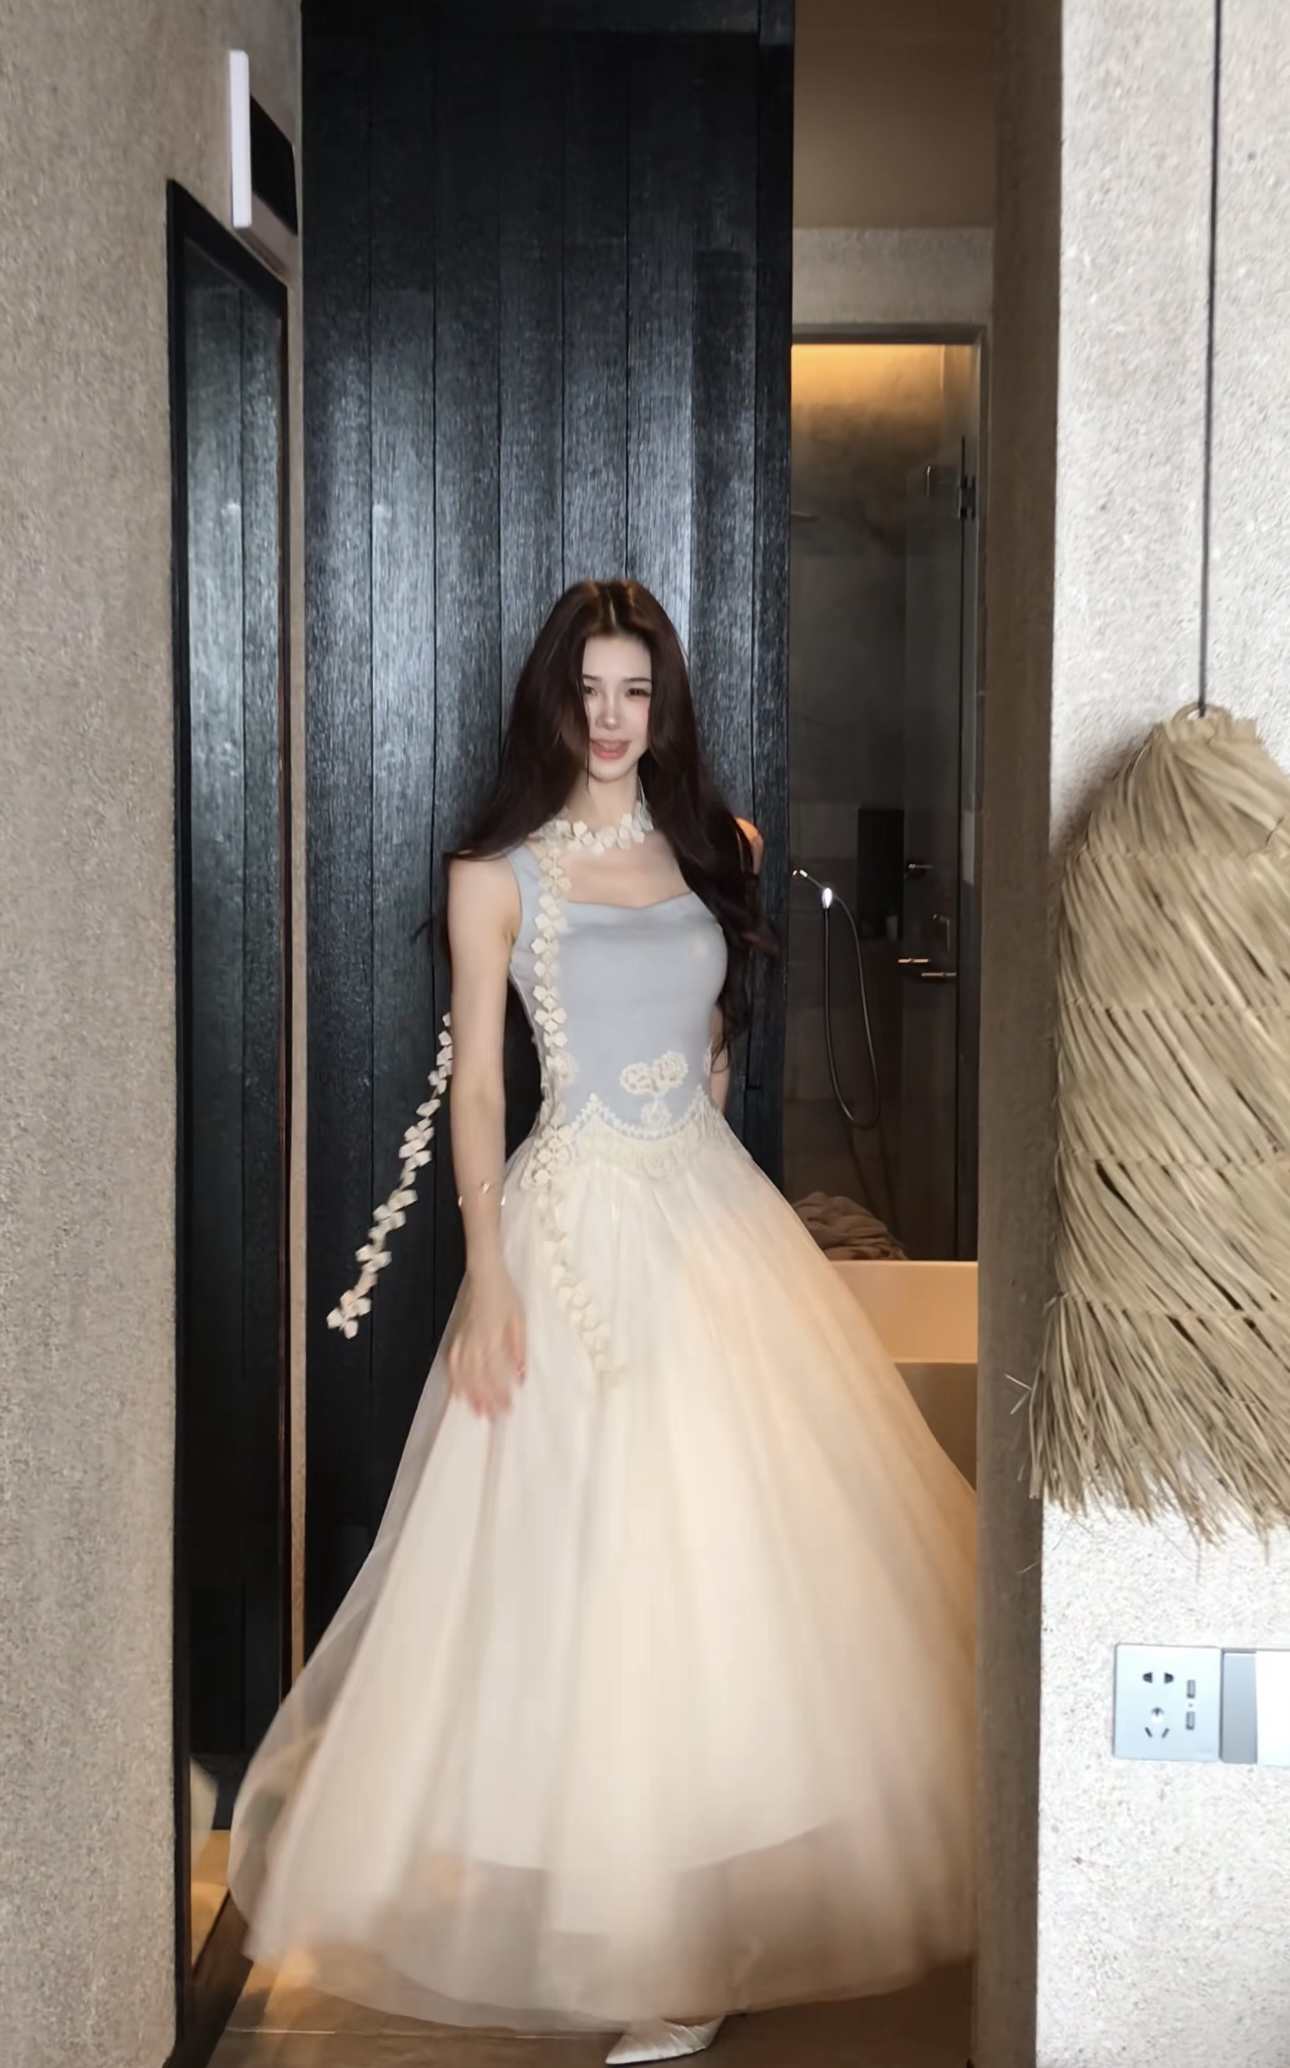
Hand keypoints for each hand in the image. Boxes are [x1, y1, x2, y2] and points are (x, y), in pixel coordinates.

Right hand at [445, 1265, 526, 1418]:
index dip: (500, 1392)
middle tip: (493, 1418)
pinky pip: (452, 1361)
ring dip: (470, 1394)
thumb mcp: (519, 1319)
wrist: (484, 1274)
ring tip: (476, 1412)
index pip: (495, 1373)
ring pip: (463, 1373)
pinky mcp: (458, 1335)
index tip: (508, 1408)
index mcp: (491, 1338)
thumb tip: (521, 1374)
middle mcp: (474, 1342)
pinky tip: (457, 1393)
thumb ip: (518, 1348)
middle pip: (477, 1377)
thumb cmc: (505, 1295)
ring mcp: (463, 1339)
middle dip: (486, 1399)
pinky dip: (454, 1379)